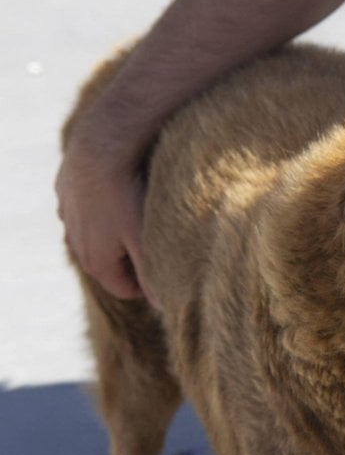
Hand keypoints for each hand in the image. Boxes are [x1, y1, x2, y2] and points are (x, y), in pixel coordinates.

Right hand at [56, 129, 149, 301]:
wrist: (100, 148)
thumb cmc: (127, 197)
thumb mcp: (145, 239)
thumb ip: (153, 274)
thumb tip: (164, 307)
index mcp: (96, 262)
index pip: (124, 289)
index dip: (148, 286)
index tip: (168, 273)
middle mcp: (75, 244)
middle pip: (108, 264)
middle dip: (133, 261)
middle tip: (160, 246)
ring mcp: (68, 218)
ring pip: (96, 235)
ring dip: (116, 234)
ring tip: (142, 219)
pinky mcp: (66, 193)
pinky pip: (87, 209)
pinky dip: (103, 208)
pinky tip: (121, 195)